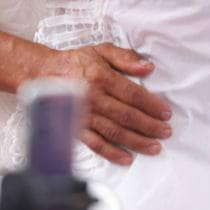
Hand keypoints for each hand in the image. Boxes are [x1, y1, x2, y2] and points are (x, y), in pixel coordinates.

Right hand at [34, 44, 171, 165]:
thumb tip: (148, 67)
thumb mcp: (100, 50)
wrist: (44, 73)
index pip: (132, 94)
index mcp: (101, 77)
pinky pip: (95, 143)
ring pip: (114, 132)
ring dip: (137, 142)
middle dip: (149, 126)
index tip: (166, 113)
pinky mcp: (76, 128)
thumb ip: (125, 58)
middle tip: (165, 132)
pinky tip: (127, 159)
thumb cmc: (76, 62)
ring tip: (154, 147)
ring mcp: (84, 115)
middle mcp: (93, 98)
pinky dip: (112, 153)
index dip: (151, 105)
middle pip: (126, 116)